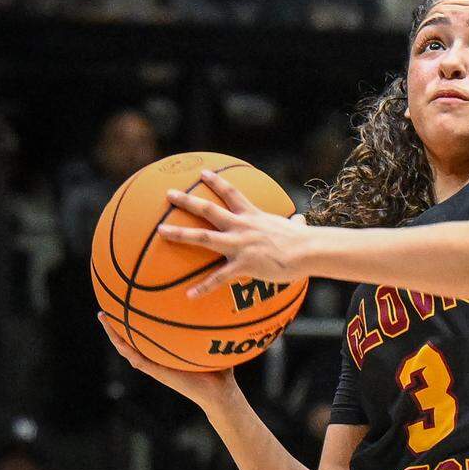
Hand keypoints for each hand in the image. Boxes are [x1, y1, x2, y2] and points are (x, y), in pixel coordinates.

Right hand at [99, 316, 236, 412]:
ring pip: (127, 348)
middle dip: (118, 324)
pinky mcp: (157, 372)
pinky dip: (125, 348)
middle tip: (105, 308)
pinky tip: (116, 337)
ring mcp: (155, 365)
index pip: (147, 334)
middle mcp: (158, 358)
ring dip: (114, 333)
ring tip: (103, 317)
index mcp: (167, 352)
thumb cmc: (219, 368)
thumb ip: (214, 325)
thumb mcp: (213, 342)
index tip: (127, 304)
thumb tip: (223, 303)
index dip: (136, 322)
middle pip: (132, 339)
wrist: (219, 392)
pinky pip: (137, 358)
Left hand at [157, 169, 309, 298]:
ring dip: (180, 233)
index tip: (202, 173)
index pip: (231, 193)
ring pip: (203, 237)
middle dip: (187, 200)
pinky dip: (202, 288)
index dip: (215, 182)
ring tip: (161, 231)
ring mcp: (240, 245)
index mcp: (253, 215)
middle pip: (209, 210)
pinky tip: (189, 295)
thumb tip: (301, 221)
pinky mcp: (242, 265)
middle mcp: (242, 226)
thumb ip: (294, 223)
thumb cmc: (305, 240)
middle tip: (169, 193)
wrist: (308, 251)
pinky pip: (217, 278)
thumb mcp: (296, 227)